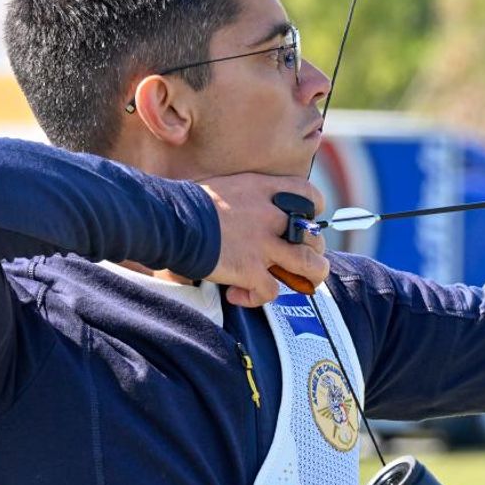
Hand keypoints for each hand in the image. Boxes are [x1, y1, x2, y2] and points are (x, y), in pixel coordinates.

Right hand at [198, 174, 328, 306]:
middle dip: (312, 252)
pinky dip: (256, 298)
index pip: (310, 196)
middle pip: (314, 237)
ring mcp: (264, 245)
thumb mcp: (229, 187)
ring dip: (308, 278)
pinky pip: (270, 292)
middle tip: (295, 260)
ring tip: (292, 282)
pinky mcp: (250, 270)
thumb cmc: (189, 203)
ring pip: (310, 265)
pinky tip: (237, 294)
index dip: (314, 212)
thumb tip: (253, 212)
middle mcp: (271, 216)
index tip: (305, 221)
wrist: (170, 220)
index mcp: (266, 190)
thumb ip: (250, 198)